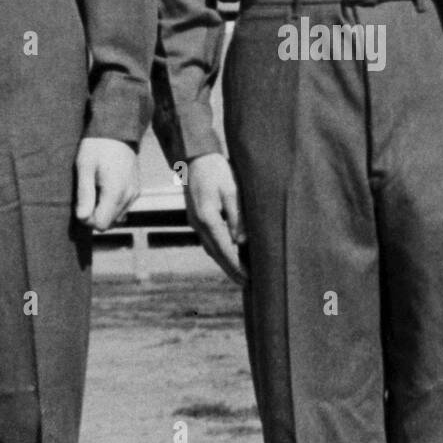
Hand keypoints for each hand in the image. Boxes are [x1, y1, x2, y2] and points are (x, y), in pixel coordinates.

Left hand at [75, 138, 139, 230]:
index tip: (79, 205)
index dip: (87, 219)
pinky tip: (104, 189)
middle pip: (109, 223)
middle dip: (95, 216)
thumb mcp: (85, 166)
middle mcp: (129, 195)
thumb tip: (82, 218)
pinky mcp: (136, 190)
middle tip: (85, 197)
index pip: (101, 224)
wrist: (118, 130)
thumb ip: (84, 193)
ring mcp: (135, 193)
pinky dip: (112, 205)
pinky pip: (123, 207)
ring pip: (117, 217)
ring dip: (104, 211)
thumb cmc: (97, 146)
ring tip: (94, 191)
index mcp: (116, 192)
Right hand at [185, 152, 246, 284]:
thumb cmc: (218, 171)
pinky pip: (208, 240)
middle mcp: (198, 223)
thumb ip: (237, 216)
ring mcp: (195, 221)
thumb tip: (242, 242)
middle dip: (230, 269)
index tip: (248, 279)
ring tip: (239, 274)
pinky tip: (228, 254)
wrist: (196, 158)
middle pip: (215, 253)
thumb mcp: (232, 190)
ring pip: (210, 248)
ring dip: (224, 262)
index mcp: (208, 217)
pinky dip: (218, 251)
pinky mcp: (196, 218)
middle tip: (245, 284)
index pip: (224, 248)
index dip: (236, 265)